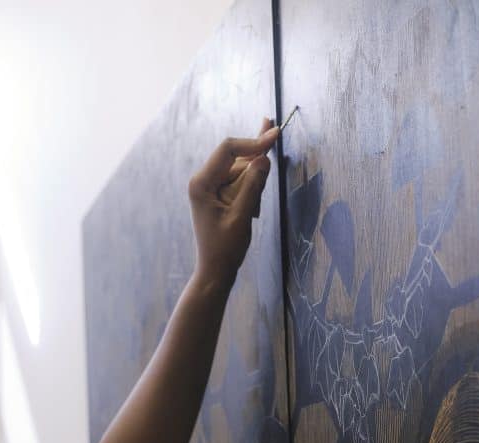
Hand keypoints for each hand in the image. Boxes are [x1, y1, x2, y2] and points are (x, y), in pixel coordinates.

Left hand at [189, 118, 278, 287]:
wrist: (215, 271)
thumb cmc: (225, 248)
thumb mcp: (241, 217)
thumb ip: (253, 186)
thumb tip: (264, 159)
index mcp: (202, 183)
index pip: (229, 150)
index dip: (253, 141)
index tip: (276, 135)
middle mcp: (203, 180)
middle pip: (237, 159)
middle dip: (256, 164)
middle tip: (269, 138)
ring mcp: (211, 187)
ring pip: (242, 171)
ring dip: (255, 186)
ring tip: (251, 216)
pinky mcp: (219, 195)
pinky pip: (241, 183)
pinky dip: (252, 191)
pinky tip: (251, 211)